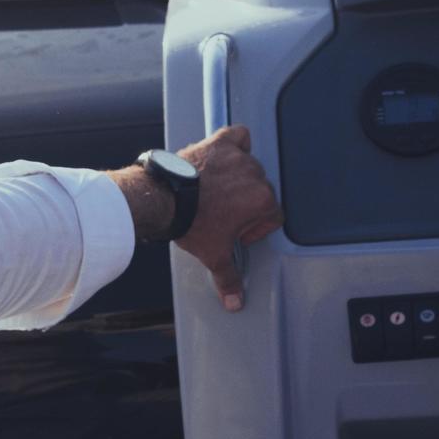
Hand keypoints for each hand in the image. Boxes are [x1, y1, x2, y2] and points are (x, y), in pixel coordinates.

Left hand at [179, 125, 281, 310]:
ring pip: (251, 165)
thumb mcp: (214, 255)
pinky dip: (236, 143)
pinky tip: (228, 155)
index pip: (273, 214)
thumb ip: (230, 278)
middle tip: (225, 214)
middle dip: (247, 203)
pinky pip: (238, 136)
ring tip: (219, 190)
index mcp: (262, 200)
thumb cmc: (192, 224)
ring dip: (240, 176)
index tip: (238, 232)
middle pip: (262, 190)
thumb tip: (235, 302)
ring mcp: (238, 157)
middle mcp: (256, 175)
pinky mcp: (220, 143)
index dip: (256, 228)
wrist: (164, 200)